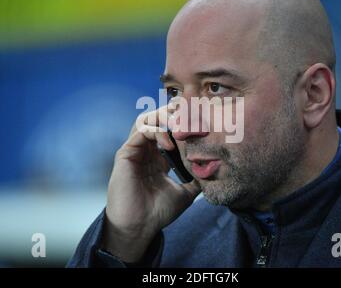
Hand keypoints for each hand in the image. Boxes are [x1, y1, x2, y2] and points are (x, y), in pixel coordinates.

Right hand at [102, 106, 200, 261]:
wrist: (140, 227)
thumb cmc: (158, 212)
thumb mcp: (186, 193)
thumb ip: (197, 180)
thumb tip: (214, 171)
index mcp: (158, 157)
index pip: (170, 129)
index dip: (184, 123)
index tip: (202, 123)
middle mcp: (147, 150)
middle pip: (158, 118)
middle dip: (174, 113)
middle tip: (191, 118)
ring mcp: (136, 150)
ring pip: (147, 119)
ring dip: (165, 117)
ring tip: (180, 126)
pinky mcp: (126, 153)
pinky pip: (141, 131)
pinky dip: (157, 131)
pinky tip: (169, 145)